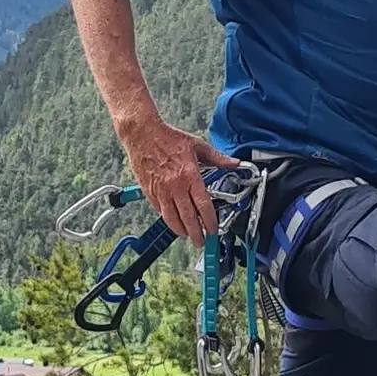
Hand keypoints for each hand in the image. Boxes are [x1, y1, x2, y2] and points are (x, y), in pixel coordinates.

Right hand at [121, 114, 241, 239]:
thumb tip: (234, 163)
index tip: (214, 229)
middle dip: (197, 233)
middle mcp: (175, 186)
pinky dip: (168, 219)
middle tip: (202, 241)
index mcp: (189, 175)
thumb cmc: (168, 138)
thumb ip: (217, 158)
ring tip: (188, 235)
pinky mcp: (149, 192)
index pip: (203, 205)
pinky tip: (174, 221)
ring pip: (171, 219)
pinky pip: (160, 211)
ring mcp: (160, 191)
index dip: (210, 221)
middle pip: (188, 218)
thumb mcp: (197, 145)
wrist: (142, 134)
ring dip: (181, 230)